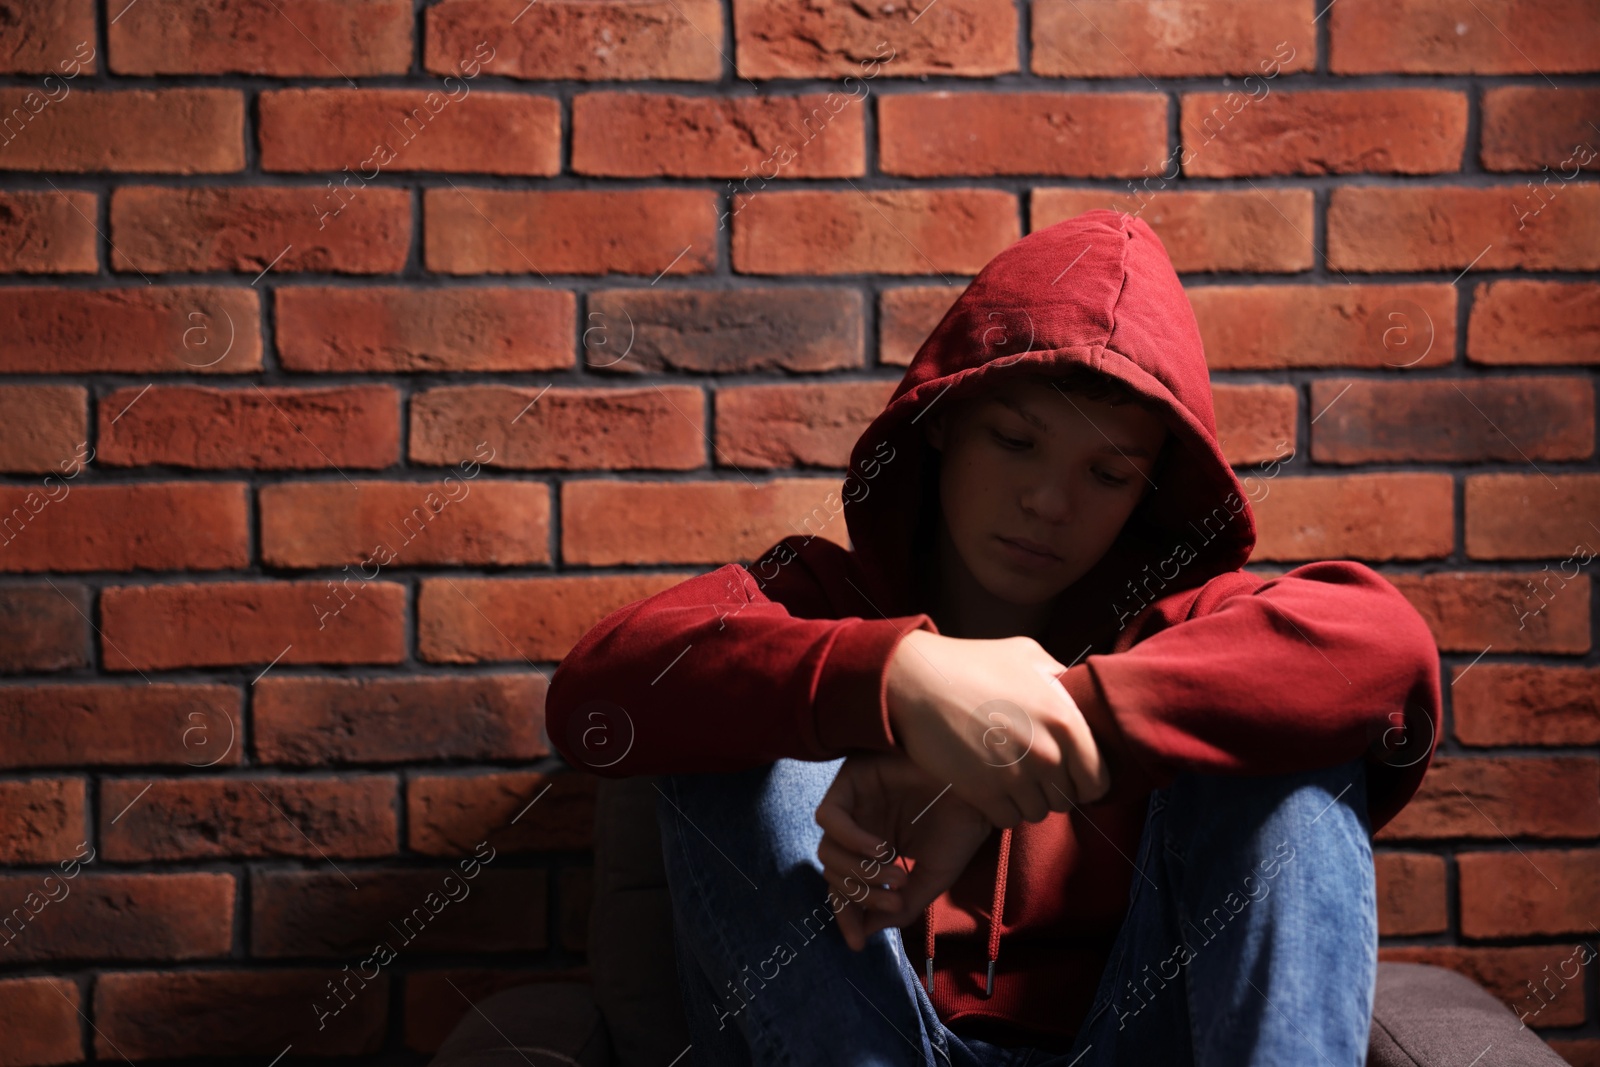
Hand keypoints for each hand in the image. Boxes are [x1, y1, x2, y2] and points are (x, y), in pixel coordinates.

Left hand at [813, 750, 993, 951]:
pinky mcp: (850, 781)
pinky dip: (850, 841)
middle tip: (897, 900)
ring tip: (898, 875)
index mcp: (874, 851)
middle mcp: (858, 828)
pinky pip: (829, 817)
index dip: (847, 916)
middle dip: (863, 896)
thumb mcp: (931, 878)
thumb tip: (864, 933)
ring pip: (826, 851)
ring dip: (861, 874)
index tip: (859, 943)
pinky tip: (881, 849)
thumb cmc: (960, 826)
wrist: (980, 789)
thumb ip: (900, 907)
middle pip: (833, 874)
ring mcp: (853, 805)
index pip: (844, 888)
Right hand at [886, 631, 1109, 828]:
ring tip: (1007, 775)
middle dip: (1051, 788)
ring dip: (1025, 800)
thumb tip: (1076, 692)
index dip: (1085, 780)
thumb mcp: (1026, 654)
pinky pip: (1007, 820)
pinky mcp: (984, 793)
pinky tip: (988, 784)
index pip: (1097, 780)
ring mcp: (1015, 777)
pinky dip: (1000, 809)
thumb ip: (1060, 676)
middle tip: (1029, 769)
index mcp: (1066, 721)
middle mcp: (1047, 754)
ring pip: (1037, 813)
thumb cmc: (971, 662)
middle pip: (1066, 800)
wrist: (917, 681)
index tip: (1069, 774)